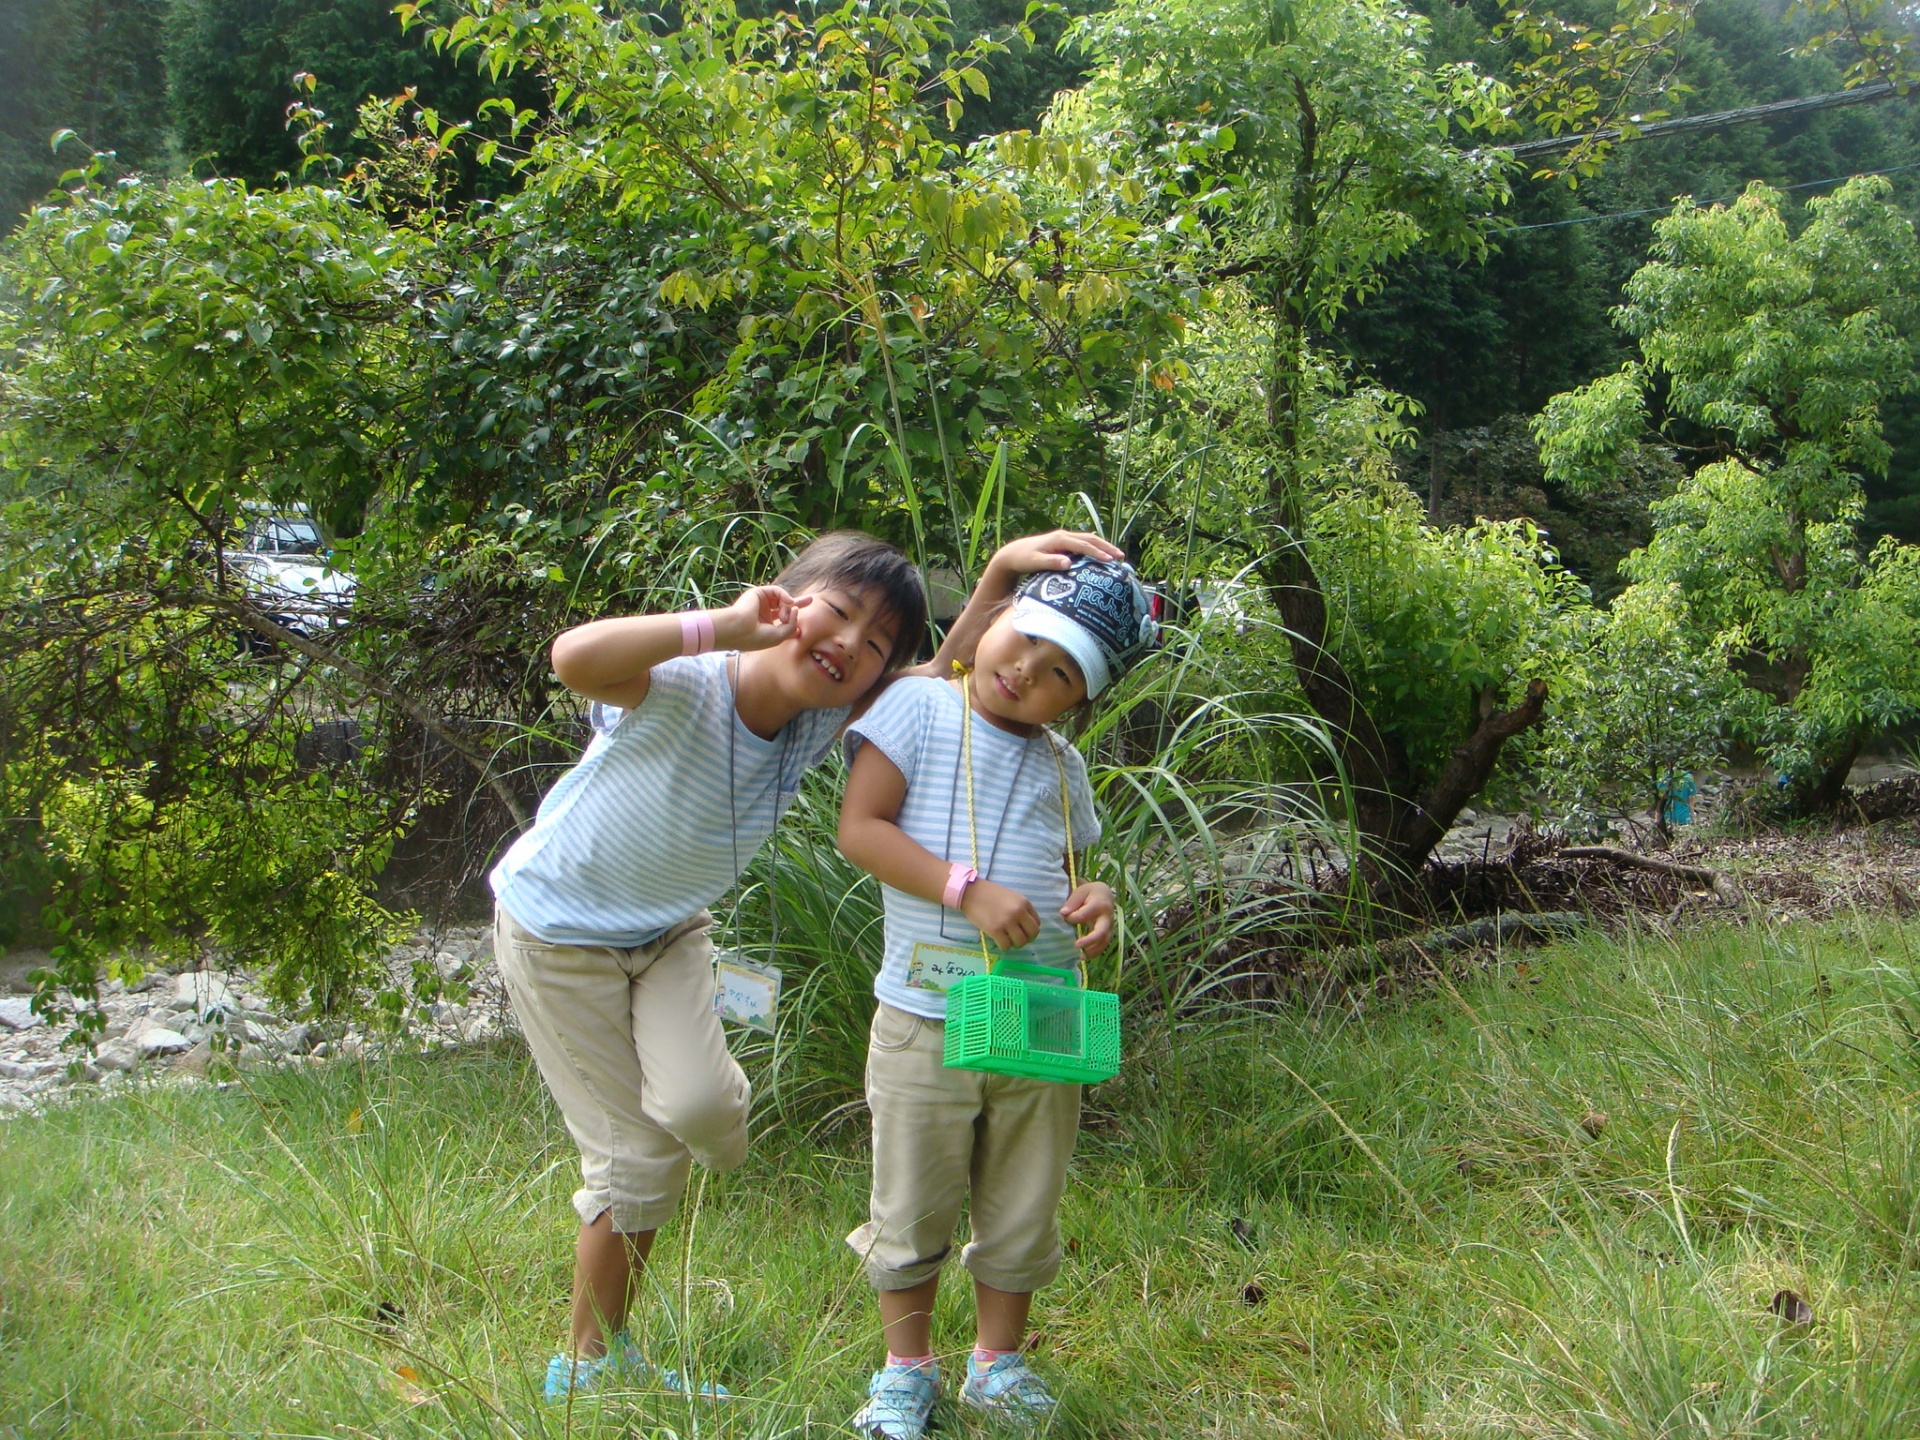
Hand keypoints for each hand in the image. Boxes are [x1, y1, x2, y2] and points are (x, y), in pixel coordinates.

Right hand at [717, 585, 811, 650]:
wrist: (738, 630)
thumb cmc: (756, 637)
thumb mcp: (780, 636)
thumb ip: (792, 624)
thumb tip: (795, 607)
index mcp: (766, 626)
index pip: (783, 621)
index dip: (793, 622)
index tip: (799, 630)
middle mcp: (763, 614)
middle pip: (785, 606)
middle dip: (798, 604)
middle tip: (811, 599)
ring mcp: (760, 603)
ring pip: (782, 600)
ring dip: (788, 607)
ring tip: (784, 614)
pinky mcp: (758, 593)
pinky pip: (776, 590)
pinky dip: (785, 595)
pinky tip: (788, 602)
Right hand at [961, 878, 1040, 951]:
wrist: (971, 892)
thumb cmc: (991, 893)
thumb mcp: (1012, 896)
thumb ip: (1021, 909)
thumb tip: (1027, 926)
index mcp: (1024, 903)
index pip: (1037, 923)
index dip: (1030, 929)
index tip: (1023, 930)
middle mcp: (1018, 912)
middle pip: (1032, 934)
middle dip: (1027, 939)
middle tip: (1018, 938)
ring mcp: (1007, 922)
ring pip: (1020, 942)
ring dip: (1015, 944)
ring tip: (1008, 939)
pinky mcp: (995, 930)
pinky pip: (1006, 946)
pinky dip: (1004, 946)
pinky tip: (999, 940)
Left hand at [987, 530, 1124, 580]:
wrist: (1013, 553)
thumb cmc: (1024, 559)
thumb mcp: (1035, 562)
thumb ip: (1051, 562)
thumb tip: (1069, 563)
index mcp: (1059, 539)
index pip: (1083, 545)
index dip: (1097, 553)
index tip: (1110, 561)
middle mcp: (1064, 536)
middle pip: (1090, 539)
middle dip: (1106, 547)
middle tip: (1121, 557)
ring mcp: (1065, 538)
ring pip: (1088, 540)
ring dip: (1103, 547)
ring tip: (1116, 556)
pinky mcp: (1064, 543)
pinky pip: (1084, 544)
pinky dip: (1095, 548)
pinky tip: (1102, 556)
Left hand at [1061, 881, 1115, 956]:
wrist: (1104, 894)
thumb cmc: (1089, 893)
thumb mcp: (1080, 891)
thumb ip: (1072, 902)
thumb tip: (1063, 913)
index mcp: (1099, 904)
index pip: (1084, 914)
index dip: (1072, 918)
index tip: (1064, 915)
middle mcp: (1107, 917)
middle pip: (1101, 931)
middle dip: (1090, 940)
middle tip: (1076, 945)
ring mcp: (1109, 926)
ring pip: (1104, 941)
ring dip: (1093, 950)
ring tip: (1080, 956)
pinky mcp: (1107, 933)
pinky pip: (1103, 945)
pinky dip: (1094, 952)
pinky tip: (1083, 956)